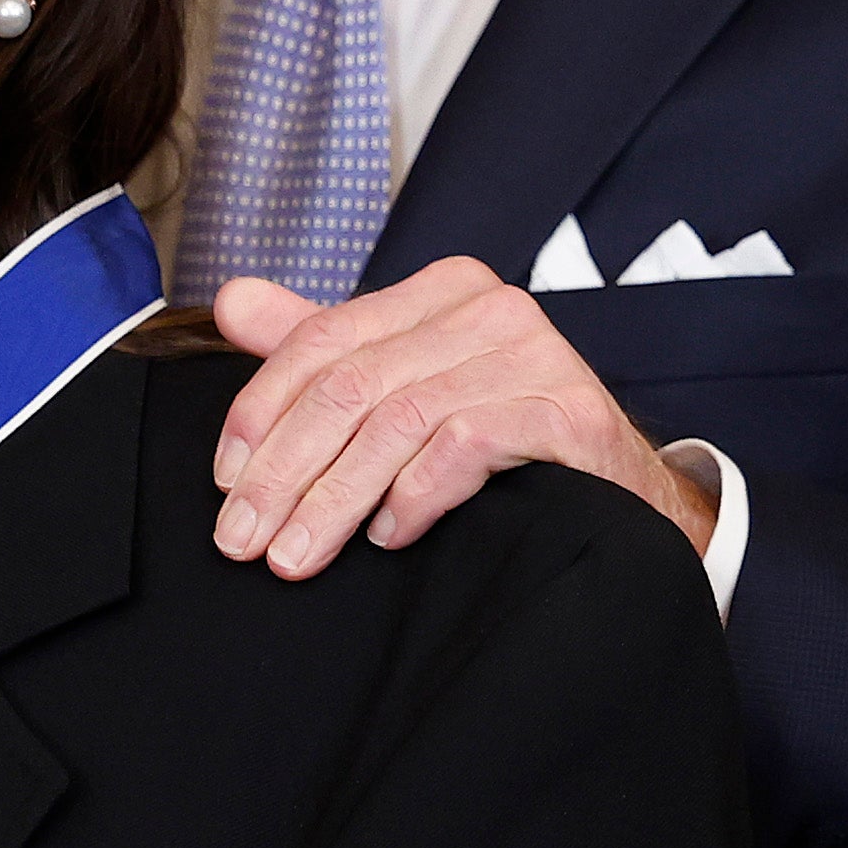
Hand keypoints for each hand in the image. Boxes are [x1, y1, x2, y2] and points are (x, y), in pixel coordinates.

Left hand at [206, 261, 714, 579]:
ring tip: (296, 556)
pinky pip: (463, 446)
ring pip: (398, 421)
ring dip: (333, 499)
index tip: (224, 481)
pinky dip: (414, 497)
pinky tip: (388, 536)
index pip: (324, 338)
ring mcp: (533, 355)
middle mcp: (487, 308)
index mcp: (440, 291)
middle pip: (352, 384)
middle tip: (242, 540)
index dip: (261, 410)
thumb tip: (232, 302)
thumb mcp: (407, 385)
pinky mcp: (567, 410)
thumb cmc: (506, 441)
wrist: (623, 497)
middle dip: (284, 470)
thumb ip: (324, 348)